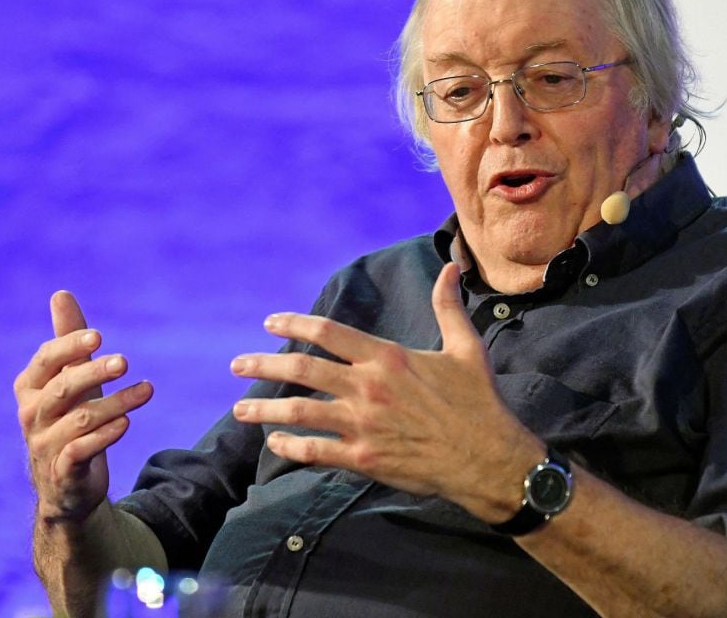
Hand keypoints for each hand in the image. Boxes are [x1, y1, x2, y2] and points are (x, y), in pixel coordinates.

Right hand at [14, 291, 152, 522]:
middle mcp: (32, 415)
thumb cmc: (69, 419)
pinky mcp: (64, 471)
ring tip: (148, 390)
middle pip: (62, 388)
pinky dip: (105, 436)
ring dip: (117, 403)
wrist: (66, 484)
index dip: (69, 347)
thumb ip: (67, 341)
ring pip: (80, 419)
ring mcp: (45, 445)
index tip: (98, 336)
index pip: (46, 360)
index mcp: (30, 388)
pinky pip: (82, 451)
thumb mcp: (70, 379)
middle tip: (125, 361)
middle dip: (93, 372)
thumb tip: (60, 294)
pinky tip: (127, 423)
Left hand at [230, 263, 543, 521]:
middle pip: (302, 369)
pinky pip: (316, 451)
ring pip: (300, 412)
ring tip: (240, 410)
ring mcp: (363, 425)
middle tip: (237, 364)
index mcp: (388, 358)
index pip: (328, 333)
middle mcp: (369, 388)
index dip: (294, 324)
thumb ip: (448, 307)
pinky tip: (276, 444)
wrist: (489, 458)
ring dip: (264, 410)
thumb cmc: (478, 402)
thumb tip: (450, 267)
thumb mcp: (465, 347)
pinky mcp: (365, 458)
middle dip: (263, 364)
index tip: (270, 322)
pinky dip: (291, 447)